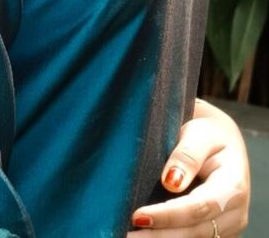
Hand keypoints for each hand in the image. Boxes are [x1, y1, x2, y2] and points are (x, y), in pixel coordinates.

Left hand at [126, 97, 250, 236]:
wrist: (222, 142)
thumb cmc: (208, 134)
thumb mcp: (199, 133)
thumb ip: (187, 154)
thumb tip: (171, 182)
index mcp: (234, 185)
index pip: (199, 206)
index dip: (168, 215)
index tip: (138, 216)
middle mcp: (235, 212)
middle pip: (195, 231)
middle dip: (159, 236)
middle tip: (126, 234)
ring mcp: (228, 227)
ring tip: (130, 236)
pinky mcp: (217, 233)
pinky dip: (168, 237)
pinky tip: (146, 235)